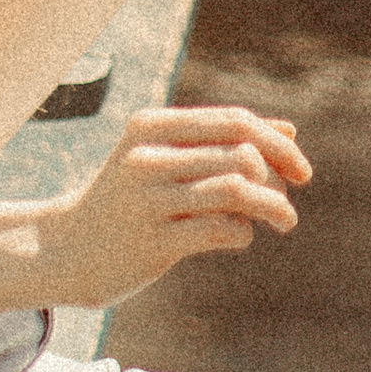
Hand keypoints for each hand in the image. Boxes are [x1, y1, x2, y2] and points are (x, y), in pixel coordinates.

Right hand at [44, 105, 313, 304]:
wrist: (67, 250)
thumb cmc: (130, 200)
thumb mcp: (167, 158)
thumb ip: (222, 142)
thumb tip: (289, 131)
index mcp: (152, 125)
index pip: (234, 121)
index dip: (277, 144)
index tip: (303, 171)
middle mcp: (147, 157)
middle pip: (241, 154)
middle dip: (279, 178)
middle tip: (289, 201)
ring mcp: (147, 200)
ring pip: (236, 190)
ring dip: (273, 207)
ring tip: (285, 221)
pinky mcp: (152, 242)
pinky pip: (220, 230)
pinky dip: (242, 233)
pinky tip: (239, 237)